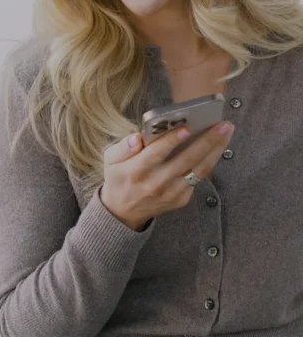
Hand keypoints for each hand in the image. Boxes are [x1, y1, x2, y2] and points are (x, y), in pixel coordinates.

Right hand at [100, 121, 234, 229]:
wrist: (122, 212)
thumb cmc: (118, 178)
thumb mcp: (110, 160)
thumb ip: (122, 147)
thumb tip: (137, 137)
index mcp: (135, 171)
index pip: (156, 153)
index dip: (171, 140)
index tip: (186, 127)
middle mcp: (155, 184)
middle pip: (185, 160)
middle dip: (206, 141)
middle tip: (222, 124)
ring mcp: (170, 194)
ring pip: (198, 170)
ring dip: (215, 150)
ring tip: (226, 132)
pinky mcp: (180, 200)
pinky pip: (198, 178)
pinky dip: (209, 161)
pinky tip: (217, 147)